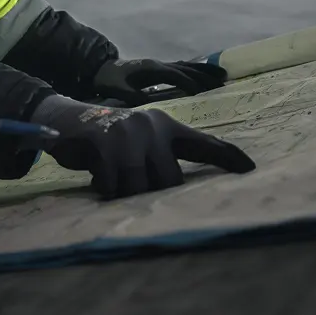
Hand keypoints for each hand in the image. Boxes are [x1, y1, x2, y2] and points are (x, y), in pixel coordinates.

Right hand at [31, 95, 254, 198]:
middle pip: (170, 180)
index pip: (204, 142)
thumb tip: (184, 195)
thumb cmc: (107, 139)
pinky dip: (106, 189)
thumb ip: (161, 159)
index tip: (251, 169)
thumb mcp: (139, 141)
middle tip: (132, 186)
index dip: (227, 156)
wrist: (64, 119)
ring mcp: (128, 132)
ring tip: (113, 183)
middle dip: (152, 191)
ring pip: (141, 186)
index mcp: (165, 126)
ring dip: (126, 193)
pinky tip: (98, 178)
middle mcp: (152, 126)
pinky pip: (114, 185)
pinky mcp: (104, 142)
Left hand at [90, 58, 225, 106]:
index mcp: (150, 69)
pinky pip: (181, 69)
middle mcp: (157, 65)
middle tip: (223, 80)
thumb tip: (147, 102)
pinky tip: (204, 76)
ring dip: (203, 71)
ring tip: (222, 75)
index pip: (173, 75)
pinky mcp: (158, 70)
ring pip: (185, 67)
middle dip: (203, 74)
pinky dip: (195, 71)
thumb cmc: (107, 80)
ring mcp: (158, 66)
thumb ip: (132, 95)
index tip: (201, 90)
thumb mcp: (117, 90)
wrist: (99, 69)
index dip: (186, 81)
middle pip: (185, 68)